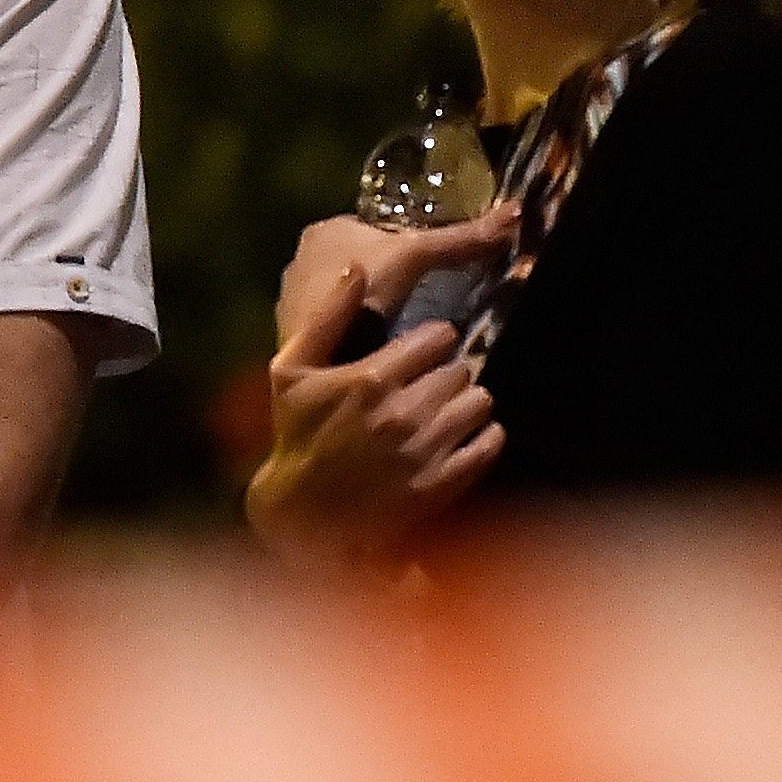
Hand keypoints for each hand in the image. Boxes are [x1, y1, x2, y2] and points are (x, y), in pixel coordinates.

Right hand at [245, 265, 503, 570]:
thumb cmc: (296, 434)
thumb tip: (355, 267)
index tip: (423, 350)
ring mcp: (426, 451)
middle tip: (430, 384)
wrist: (305, 514)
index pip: (438, 338)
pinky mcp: (443, 483)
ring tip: (444, 411)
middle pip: (461, 370)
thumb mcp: (291, 370)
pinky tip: (459, 437)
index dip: (433, 340)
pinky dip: (482, 436)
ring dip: (466, 403)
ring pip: (480, 402)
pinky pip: (490, 443)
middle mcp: (403, 413)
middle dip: (448, 372)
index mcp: (370, 379)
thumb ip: (326, 316)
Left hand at [273, 203, 518, 348]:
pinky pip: (334, 324)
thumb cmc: (363, 293)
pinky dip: (356, 330)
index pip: (370, 225)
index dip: (401, 238)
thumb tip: (514, 212)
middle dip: (386, 274)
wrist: (322, 355)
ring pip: (344, 295)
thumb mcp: (417, 256)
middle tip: (426, 293)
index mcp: (325, 230)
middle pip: (357, 261)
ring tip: (409, 320)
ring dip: (371, 305)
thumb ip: (462, 238)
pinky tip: (380, 342)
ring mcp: (293, 298)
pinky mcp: (296, 334)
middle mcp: (301, 259)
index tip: (429, 258)